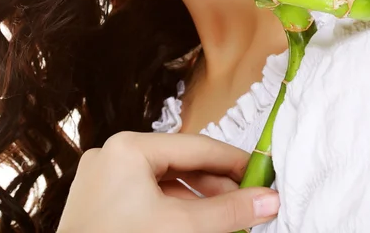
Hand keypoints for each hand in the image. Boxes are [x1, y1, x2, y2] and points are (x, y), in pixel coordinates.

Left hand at [57, 131, 280, 232]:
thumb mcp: (184, 228)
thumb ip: (230, 211)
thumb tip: (270, 199)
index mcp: (128, 147)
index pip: (194, 146)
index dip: (232, 159)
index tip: (260, 171)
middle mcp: (112, 154)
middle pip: (178, 163)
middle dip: (215, 184)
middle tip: (247, 199)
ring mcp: (102, 178)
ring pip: (162, 181)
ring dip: (196, 198)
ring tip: (227, 215)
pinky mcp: (98, 202)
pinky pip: (145, 196)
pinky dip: (172, 208)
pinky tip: (197, 223)